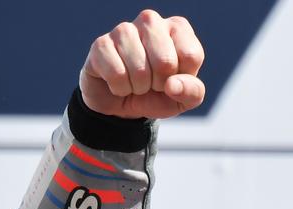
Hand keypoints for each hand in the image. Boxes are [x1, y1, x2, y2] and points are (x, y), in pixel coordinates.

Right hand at [79, 10, 204, 118]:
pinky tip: (118, 82)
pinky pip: (116, 74)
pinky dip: (120, 88)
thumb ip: (192, 92)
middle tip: (153, 84)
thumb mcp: (183, 99)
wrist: (122, 102)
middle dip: (159, 84)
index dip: (182, 78)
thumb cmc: (159, 94)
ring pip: (139, 69)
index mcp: (178, 29)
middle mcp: (151, 21)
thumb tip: (173, 85)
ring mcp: (124, 29)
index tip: (173, 79)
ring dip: (139, 87)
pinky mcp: (101, 44)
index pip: (190, 55)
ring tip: (136, 83)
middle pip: (165, 61)